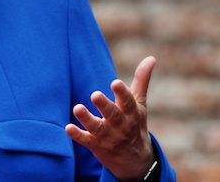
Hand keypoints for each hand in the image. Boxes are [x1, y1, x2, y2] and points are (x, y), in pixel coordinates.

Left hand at [66, 56, 157, 181]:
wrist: (136, 161)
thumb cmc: (135, 124)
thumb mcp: (140, 104)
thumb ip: (142, 80)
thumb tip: (151, 58)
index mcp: (132, 113)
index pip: (128, 102)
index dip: (122, 93)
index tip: (115, 82)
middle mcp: (121, 126)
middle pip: (113, 115)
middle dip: (104, 106)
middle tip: (95, 94)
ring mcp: (109, 137)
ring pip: (97, 128)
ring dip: (87, 119)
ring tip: (77, 108)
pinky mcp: (98, 147)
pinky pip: (87, 141)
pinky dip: (78, 136)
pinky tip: (68, 128)